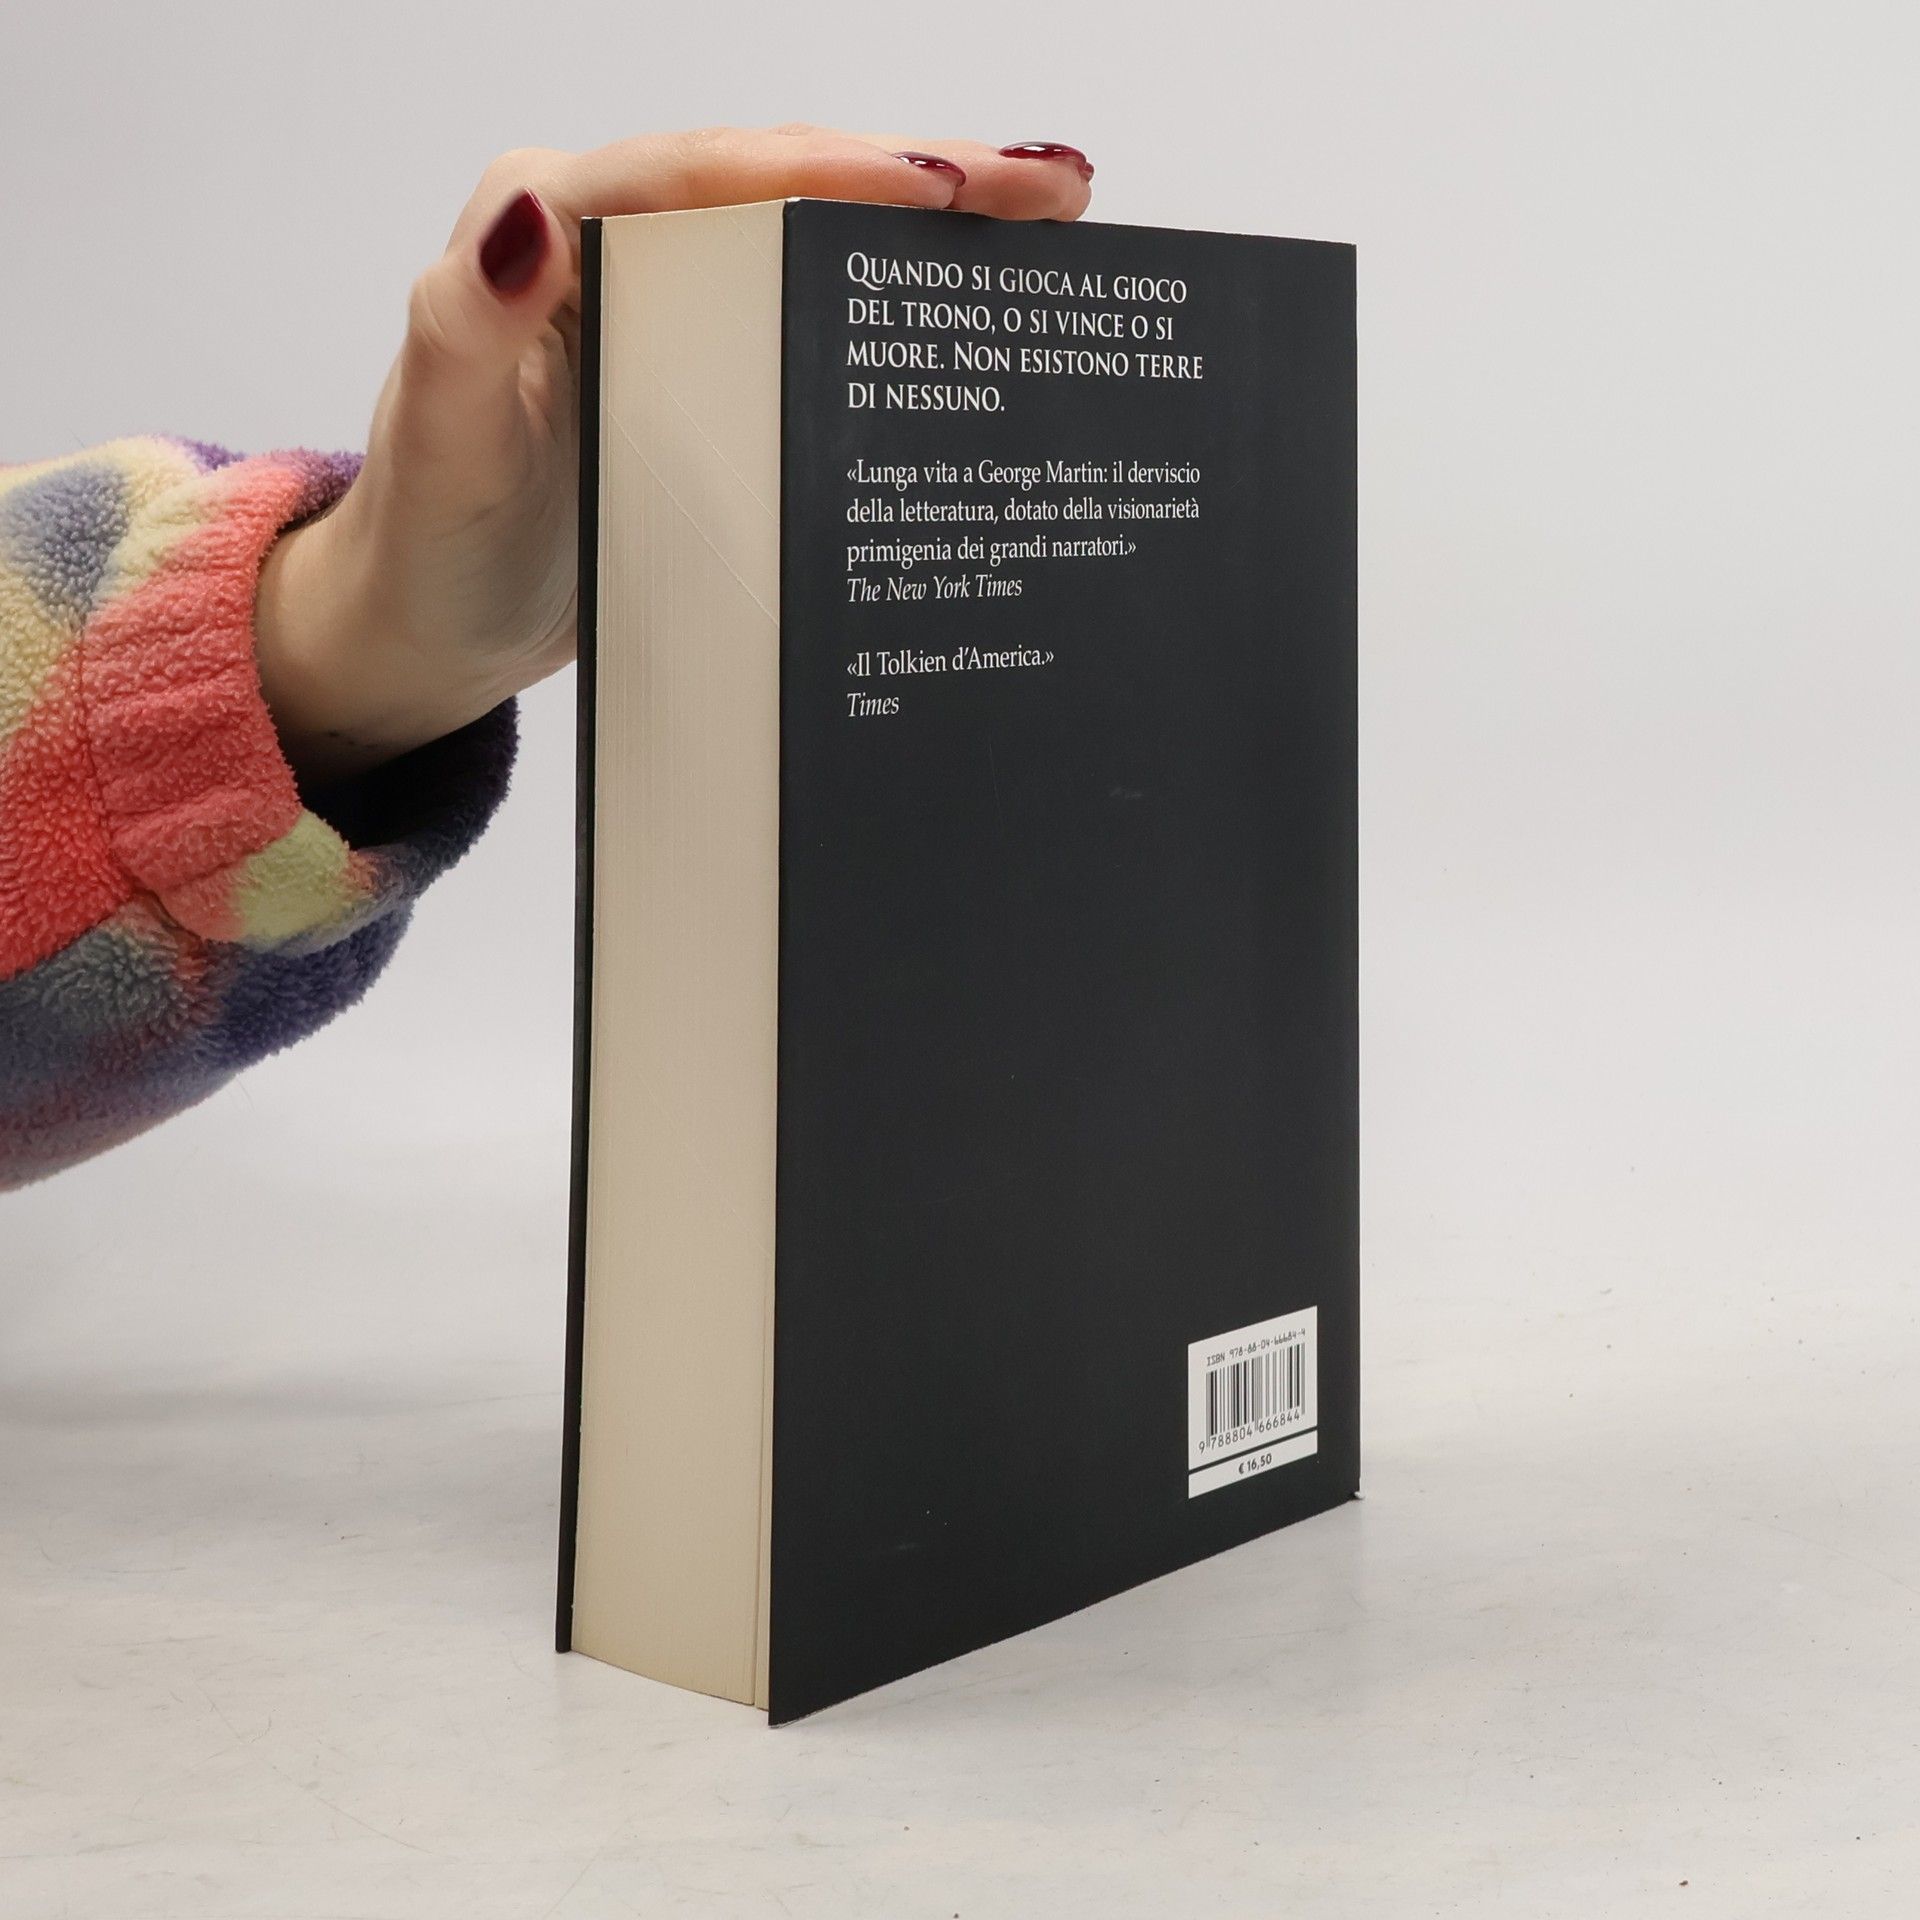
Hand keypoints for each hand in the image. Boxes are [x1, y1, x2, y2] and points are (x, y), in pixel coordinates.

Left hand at [253, 125, 1094, 784]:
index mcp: (548, 225)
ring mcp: (663, 300)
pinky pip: (805, 306)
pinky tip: (968, 301)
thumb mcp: (442, 442)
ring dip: (930, 223)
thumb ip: (466, 327)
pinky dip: (889, 296)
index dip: (832, 172)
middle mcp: (612, 240)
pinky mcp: (699, 361)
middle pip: (783, 181)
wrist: (428, 627)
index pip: (707, 173)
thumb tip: (528, 220)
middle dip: (924, 173)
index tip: (947, 189)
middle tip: (1052, 186)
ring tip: (1050, 219)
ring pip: (811, 235)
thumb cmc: (429, 542)